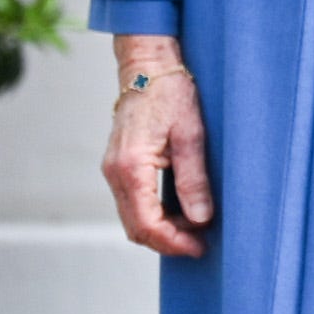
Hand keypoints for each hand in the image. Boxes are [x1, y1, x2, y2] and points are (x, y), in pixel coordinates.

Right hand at [104, 44, 212, 255]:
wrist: (148, 67)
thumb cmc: (171, 94)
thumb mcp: (192, 135)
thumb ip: (194, 179)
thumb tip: (201, 218)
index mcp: (131, 167)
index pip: (147, 224)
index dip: (173, 242)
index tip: (200, 246)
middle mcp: (115, 172)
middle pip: (136, 228)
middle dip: (167, 241)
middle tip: (200, 241)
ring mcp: (113, 170)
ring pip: (132, 218)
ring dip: (161, 229)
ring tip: (195, 225)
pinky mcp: (118, 166)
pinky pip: (131, 203)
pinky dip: (153, 214)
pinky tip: (179, 209)